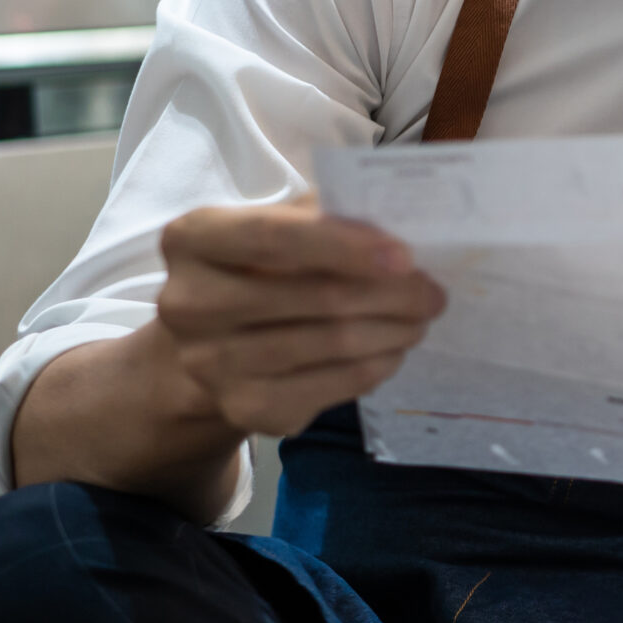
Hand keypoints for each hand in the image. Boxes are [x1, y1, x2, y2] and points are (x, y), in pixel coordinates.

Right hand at [154, 201, 445, 438]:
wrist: (214, 343)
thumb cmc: (262, 267)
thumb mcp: (282, 224)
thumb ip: (330, 214)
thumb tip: (404, 222)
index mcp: (193, 239)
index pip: (273, 238)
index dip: (344, 246)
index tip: (405, 256)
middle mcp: (188, 304)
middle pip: (315, 297)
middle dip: (392, 294)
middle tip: (434, 291)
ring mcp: (211, 363)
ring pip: (332, 344)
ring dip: (394, 329)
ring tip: (421, 317)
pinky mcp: (245, 409)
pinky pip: (333, 385)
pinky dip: (377, 365)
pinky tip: (394, 349)